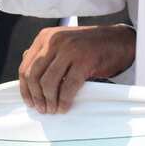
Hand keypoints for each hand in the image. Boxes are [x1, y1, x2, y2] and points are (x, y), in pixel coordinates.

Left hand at [19, 24, 135, 113]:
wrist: (119, 41)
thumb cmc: (91, 46)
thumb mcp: (63, 43)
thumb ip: (45, 54)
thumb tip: (26, 76)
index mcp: (47, 36)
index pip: (26, 66)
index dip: (25, 88)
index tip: (30, 102)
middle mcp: (55, 40)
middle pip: (34, 75)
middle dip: (36, 97)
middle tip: (42, 109)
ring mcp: (70, 49)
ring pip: (48, 82)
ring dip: (49, 101)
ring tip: (53, 109)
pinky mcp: (85, 60)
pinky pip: (68, 86)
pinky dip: (64, 101)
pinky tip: (65, 107)